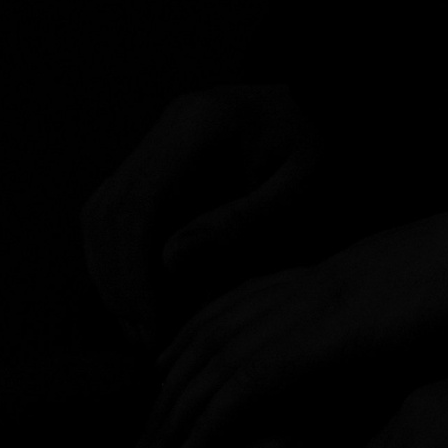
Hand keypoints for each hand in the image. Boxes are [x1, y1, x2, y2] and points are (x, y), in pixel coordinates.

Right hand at [82, 85, 316, 345]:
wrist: (344, 111)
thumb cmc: (330, 147)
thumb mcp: (300, 186)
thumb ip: (241, 221)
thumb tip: (169, 260)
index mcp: (199, 124)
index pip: (138, 205)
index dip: (134, 273)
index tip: (151, 325)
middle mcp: (170, 124)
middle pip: (109, 210)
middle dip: (118, 280)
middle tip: (143, 336)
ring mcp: (163, 136)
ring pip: (104, 211)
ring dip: (113, 271)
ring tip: (141, 325)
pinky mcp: (165, 156)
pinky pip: (122, 210)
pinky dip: (124, 256)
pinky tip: (149, 296)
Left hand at [135, 191, 447, 447]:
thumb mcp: (414, 286)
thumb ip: (375, 310)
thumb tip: (363, 340)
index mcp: (326, 269)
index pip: (235, 303)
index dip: (194, 344)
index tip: (164, 379)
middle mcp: (305, 285)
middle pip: (210, 337)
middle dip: (169, 392)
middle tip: (139, 441)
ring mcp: (311, 308)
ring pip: (215, 366)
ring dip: (173, 419)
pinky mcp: (324, 341)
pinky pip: (246, 389)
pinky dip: (209, 428)